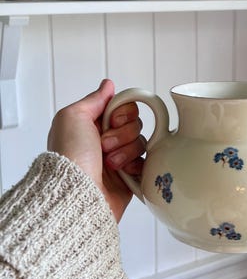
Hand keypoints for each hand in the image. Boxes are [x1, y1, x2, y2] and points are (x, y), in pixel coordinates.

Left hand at [47, 79, 145, 221]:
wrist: (76, 193)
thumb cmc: (70, 156)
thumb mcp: (72, 117)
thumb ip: (94, 99)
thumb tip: (108, 85)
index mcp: (94, 124)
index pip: (124, 108)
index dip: (122, 113)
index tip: (111, 121)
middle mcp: (106, 140)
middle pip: (135, 124)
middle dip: (122, 134)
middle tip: (104, 145)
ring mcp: (119, 158)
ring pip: (141, 142)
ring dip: (125, 151)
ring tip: (109, 164)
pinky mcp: (129, 176)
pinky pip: (145, 162)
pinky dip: (135, 166)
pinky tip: (121, 172)